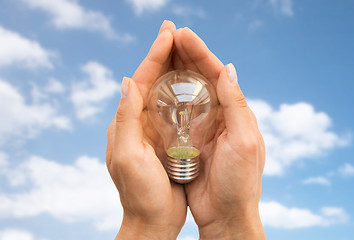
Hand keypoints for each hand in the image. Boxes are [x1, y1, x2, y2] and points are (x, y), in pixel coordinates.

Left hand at [106, 21, 186, 239]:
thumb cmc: (139, 194)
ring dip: (176, 69)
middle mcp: (139, 121)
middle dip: (164, 54)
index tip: (169, 33)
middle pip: (153, 80)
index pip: (141, 79)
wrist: (151, 221)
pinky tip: (197, 85)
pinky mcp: (168, 140)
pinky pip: (177, 109)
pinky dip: (186, 93)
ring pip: (166, 92)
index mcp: (128, 121)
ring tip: (187, 49)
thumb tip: (128, 80)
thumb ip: (126, 119)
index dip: (155, 55)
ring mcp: (154, 129)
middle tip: (177, 30)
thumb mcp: (128, 157)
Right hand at [173, 28, 266, 238]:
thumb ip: (237, 105)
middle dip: (185, 55)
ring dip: (175, 71)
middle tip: (167, 35)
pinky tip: (156, 89)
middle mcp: (221, 115)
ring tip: (160, 52)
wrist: (227, 214)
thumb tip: (228, 68)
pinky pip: (178, 113)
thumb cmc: (241, 182)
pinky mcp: (190, 141)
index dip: (200, 52)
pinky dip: (168, 98)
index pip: (217, 73)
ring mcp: (205, 127)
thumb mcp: (244, 141)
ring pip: (188, 91)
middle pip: (202, 77)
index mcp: (236, 112)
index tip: (182, 34)